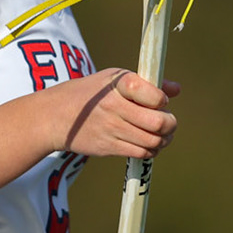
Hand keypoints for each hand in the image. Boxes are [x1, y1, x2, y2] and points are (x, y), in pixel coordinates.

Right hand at [45, 69, 179, 159]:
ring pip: (152, 141)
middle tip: (168, 122)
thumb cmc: (91, 94)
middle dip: (170, 124)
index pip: (153, 94)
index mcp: (118, 84)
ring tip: (162, 135)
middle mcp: (114, 106)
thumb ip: (147, 84)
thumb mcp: (114, 79)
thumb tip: (176, 90)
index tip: (161, 101)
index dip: (162, 100)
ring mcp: (111, 128)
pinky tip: (149, 144)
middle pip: (158, 123)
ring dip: (164, 140)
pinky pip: (140, 153)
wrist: (56, 116)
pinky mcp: (108, 146)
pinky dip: (151, 151)